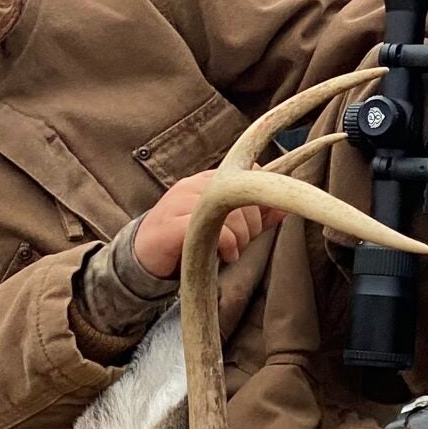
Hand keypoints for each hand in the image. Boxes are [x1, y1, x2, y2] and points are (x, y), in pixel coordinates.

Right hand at [133, 171, 278, 280]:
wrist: (142, 255)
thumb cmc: (186, 239)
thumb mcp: (223, 225)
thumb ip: (254, 217)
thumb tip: (285, 209)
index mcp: (207, 180)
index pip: (250, 172)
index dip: (262, 198)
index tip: (258, 223)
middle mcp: (194, 186)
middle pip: (244, 197)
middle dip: (253, 226)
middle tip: (242, 244)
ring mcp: (181, 203)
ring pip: (232, 214)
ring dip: (241, 239)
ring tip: (232, 252)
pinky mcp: (173, 226)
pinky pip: (216, 231)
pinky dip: (228, 247)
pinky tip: (225, 256)